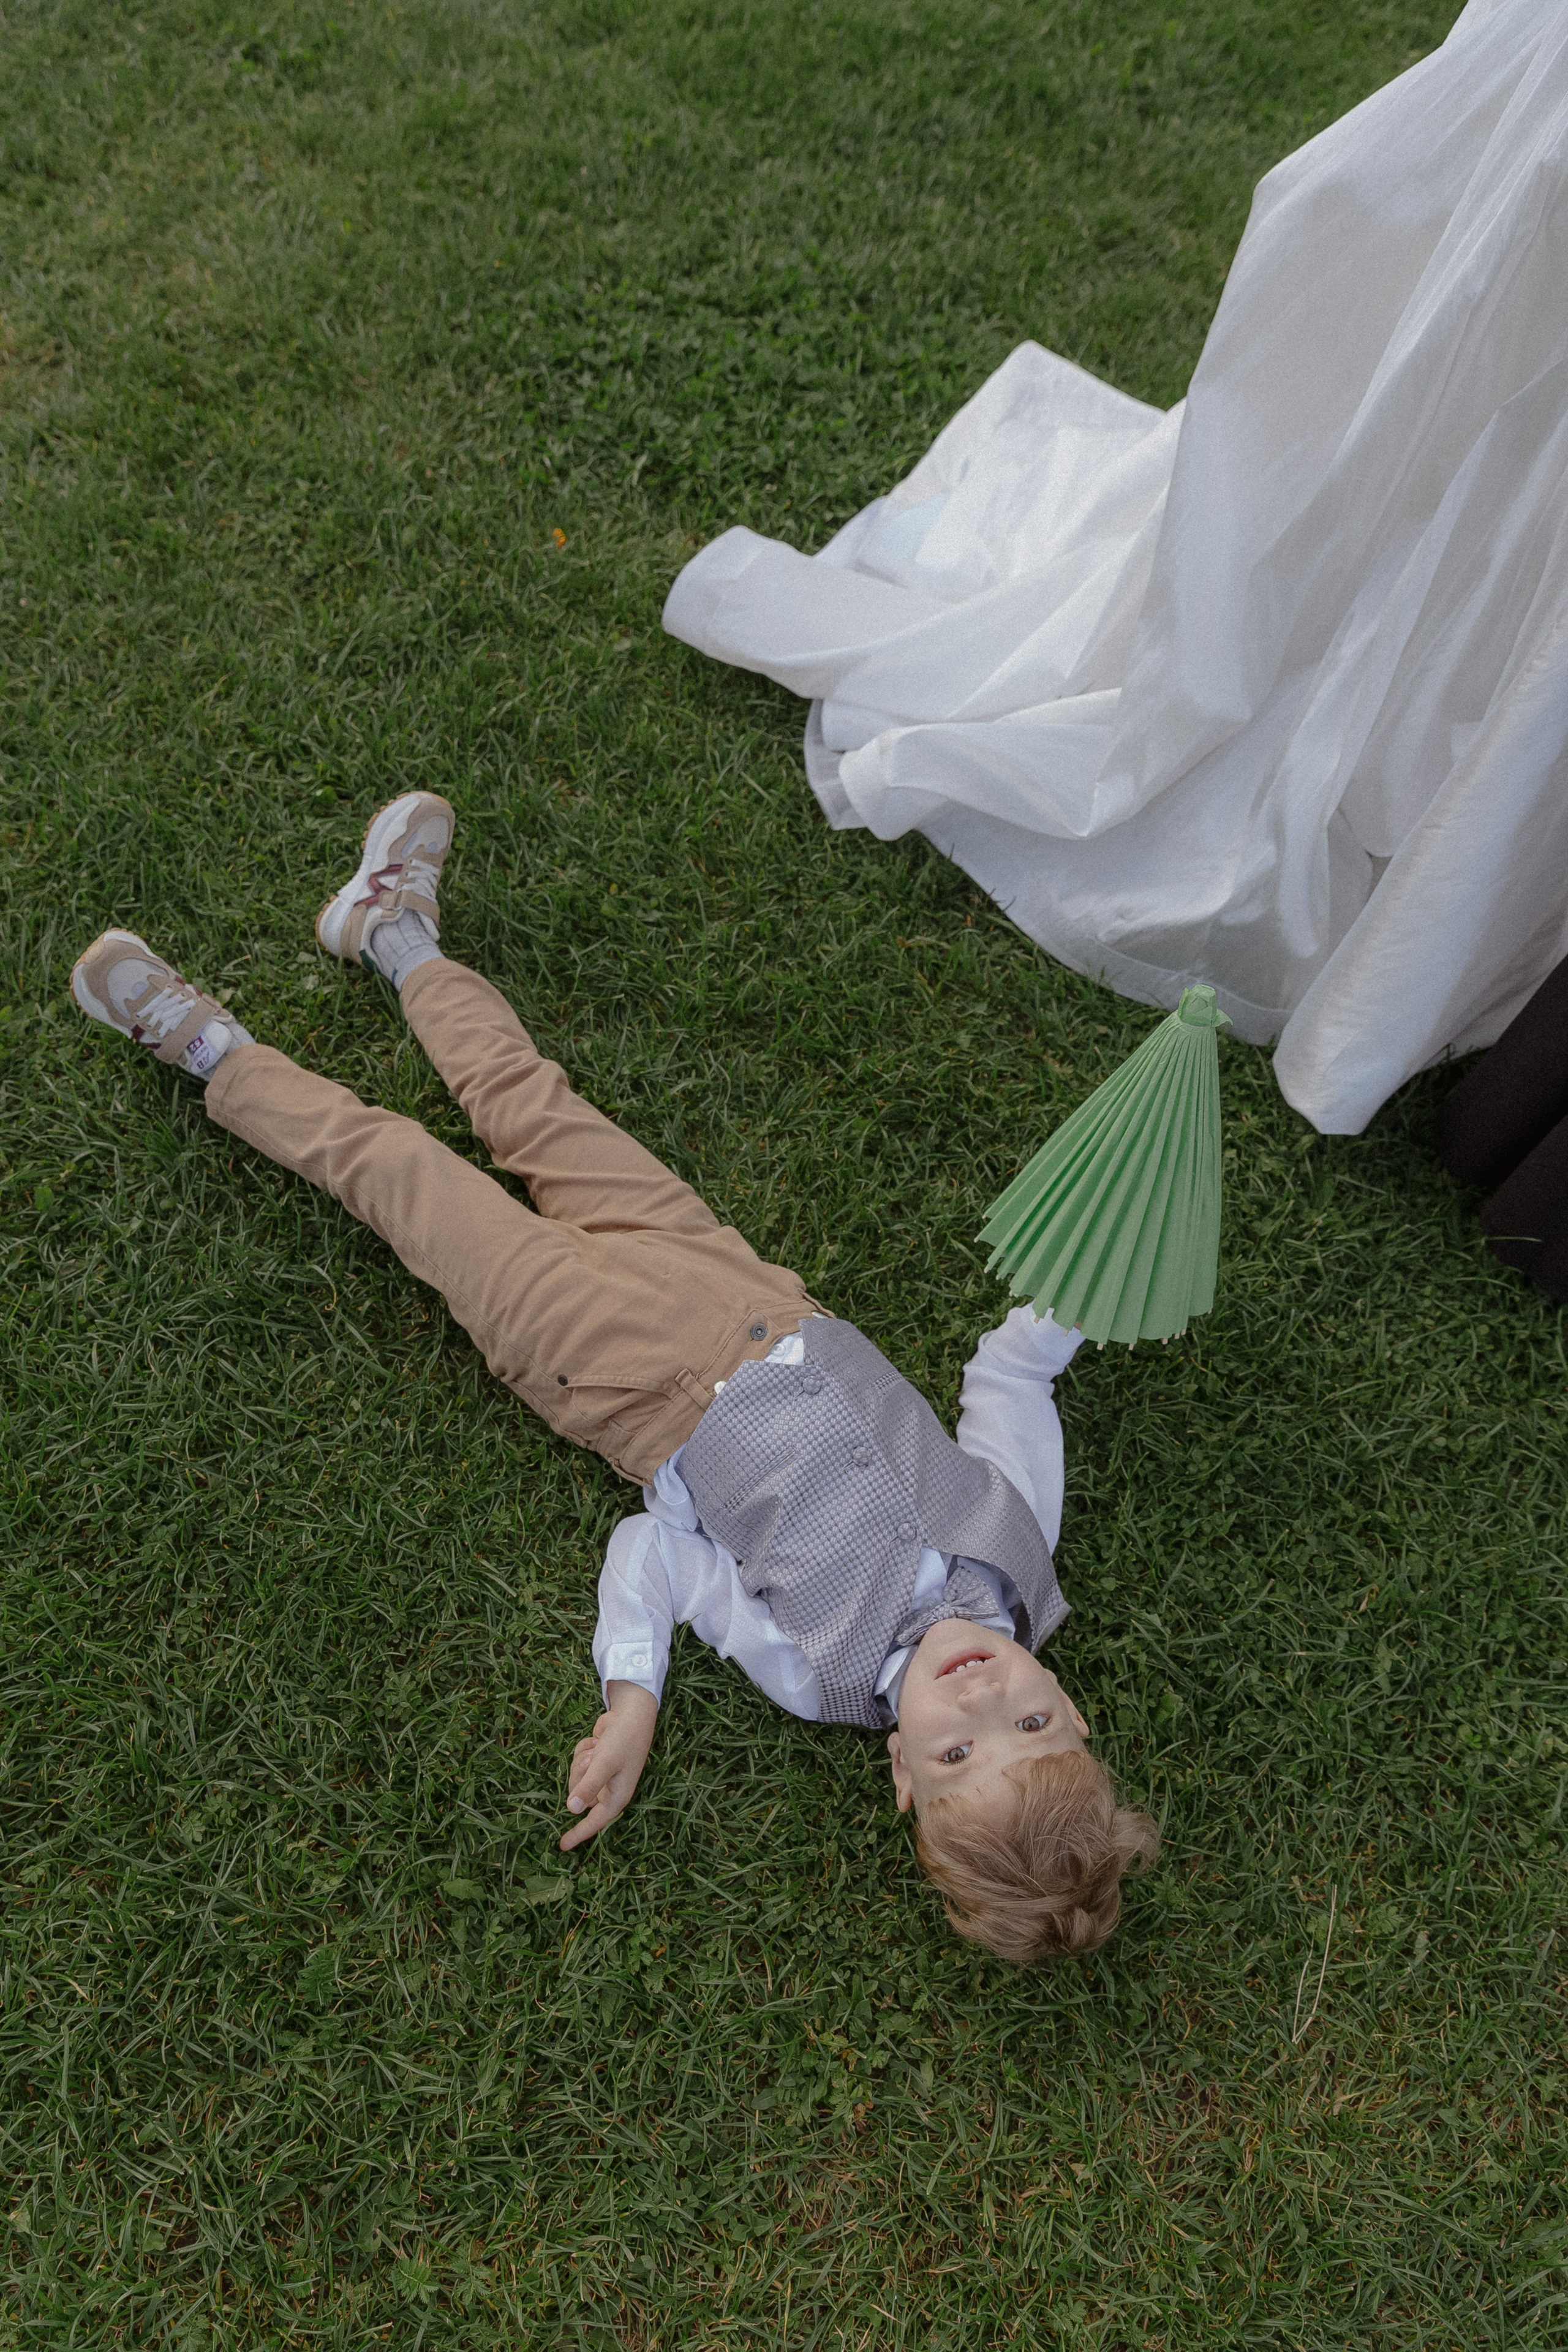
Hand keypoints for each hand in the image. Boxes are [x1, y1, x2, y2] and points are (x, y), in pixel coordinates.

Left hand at [561, 1682, 658, 1850]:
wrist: (632, 1713)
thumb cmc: (623, 1740)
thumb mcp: (605, 1764)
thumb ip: (588, 1786)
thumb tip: (571, 1810)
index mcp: (616, 1797)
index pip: (594, 1822)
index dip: (578, 1834)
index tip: (562, 1846)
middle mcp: (608, 1790)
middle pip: (577, 1794)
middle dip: (580, 1773)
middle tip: (593, 1758)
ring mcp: (601, 1776)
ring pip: (575, 1777)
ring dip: (582, 1760)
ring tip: (598, 1747)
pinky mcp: (596, 1763)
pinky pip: (577, 1762)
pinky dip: (584, 1750)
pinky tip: (597, 1741)